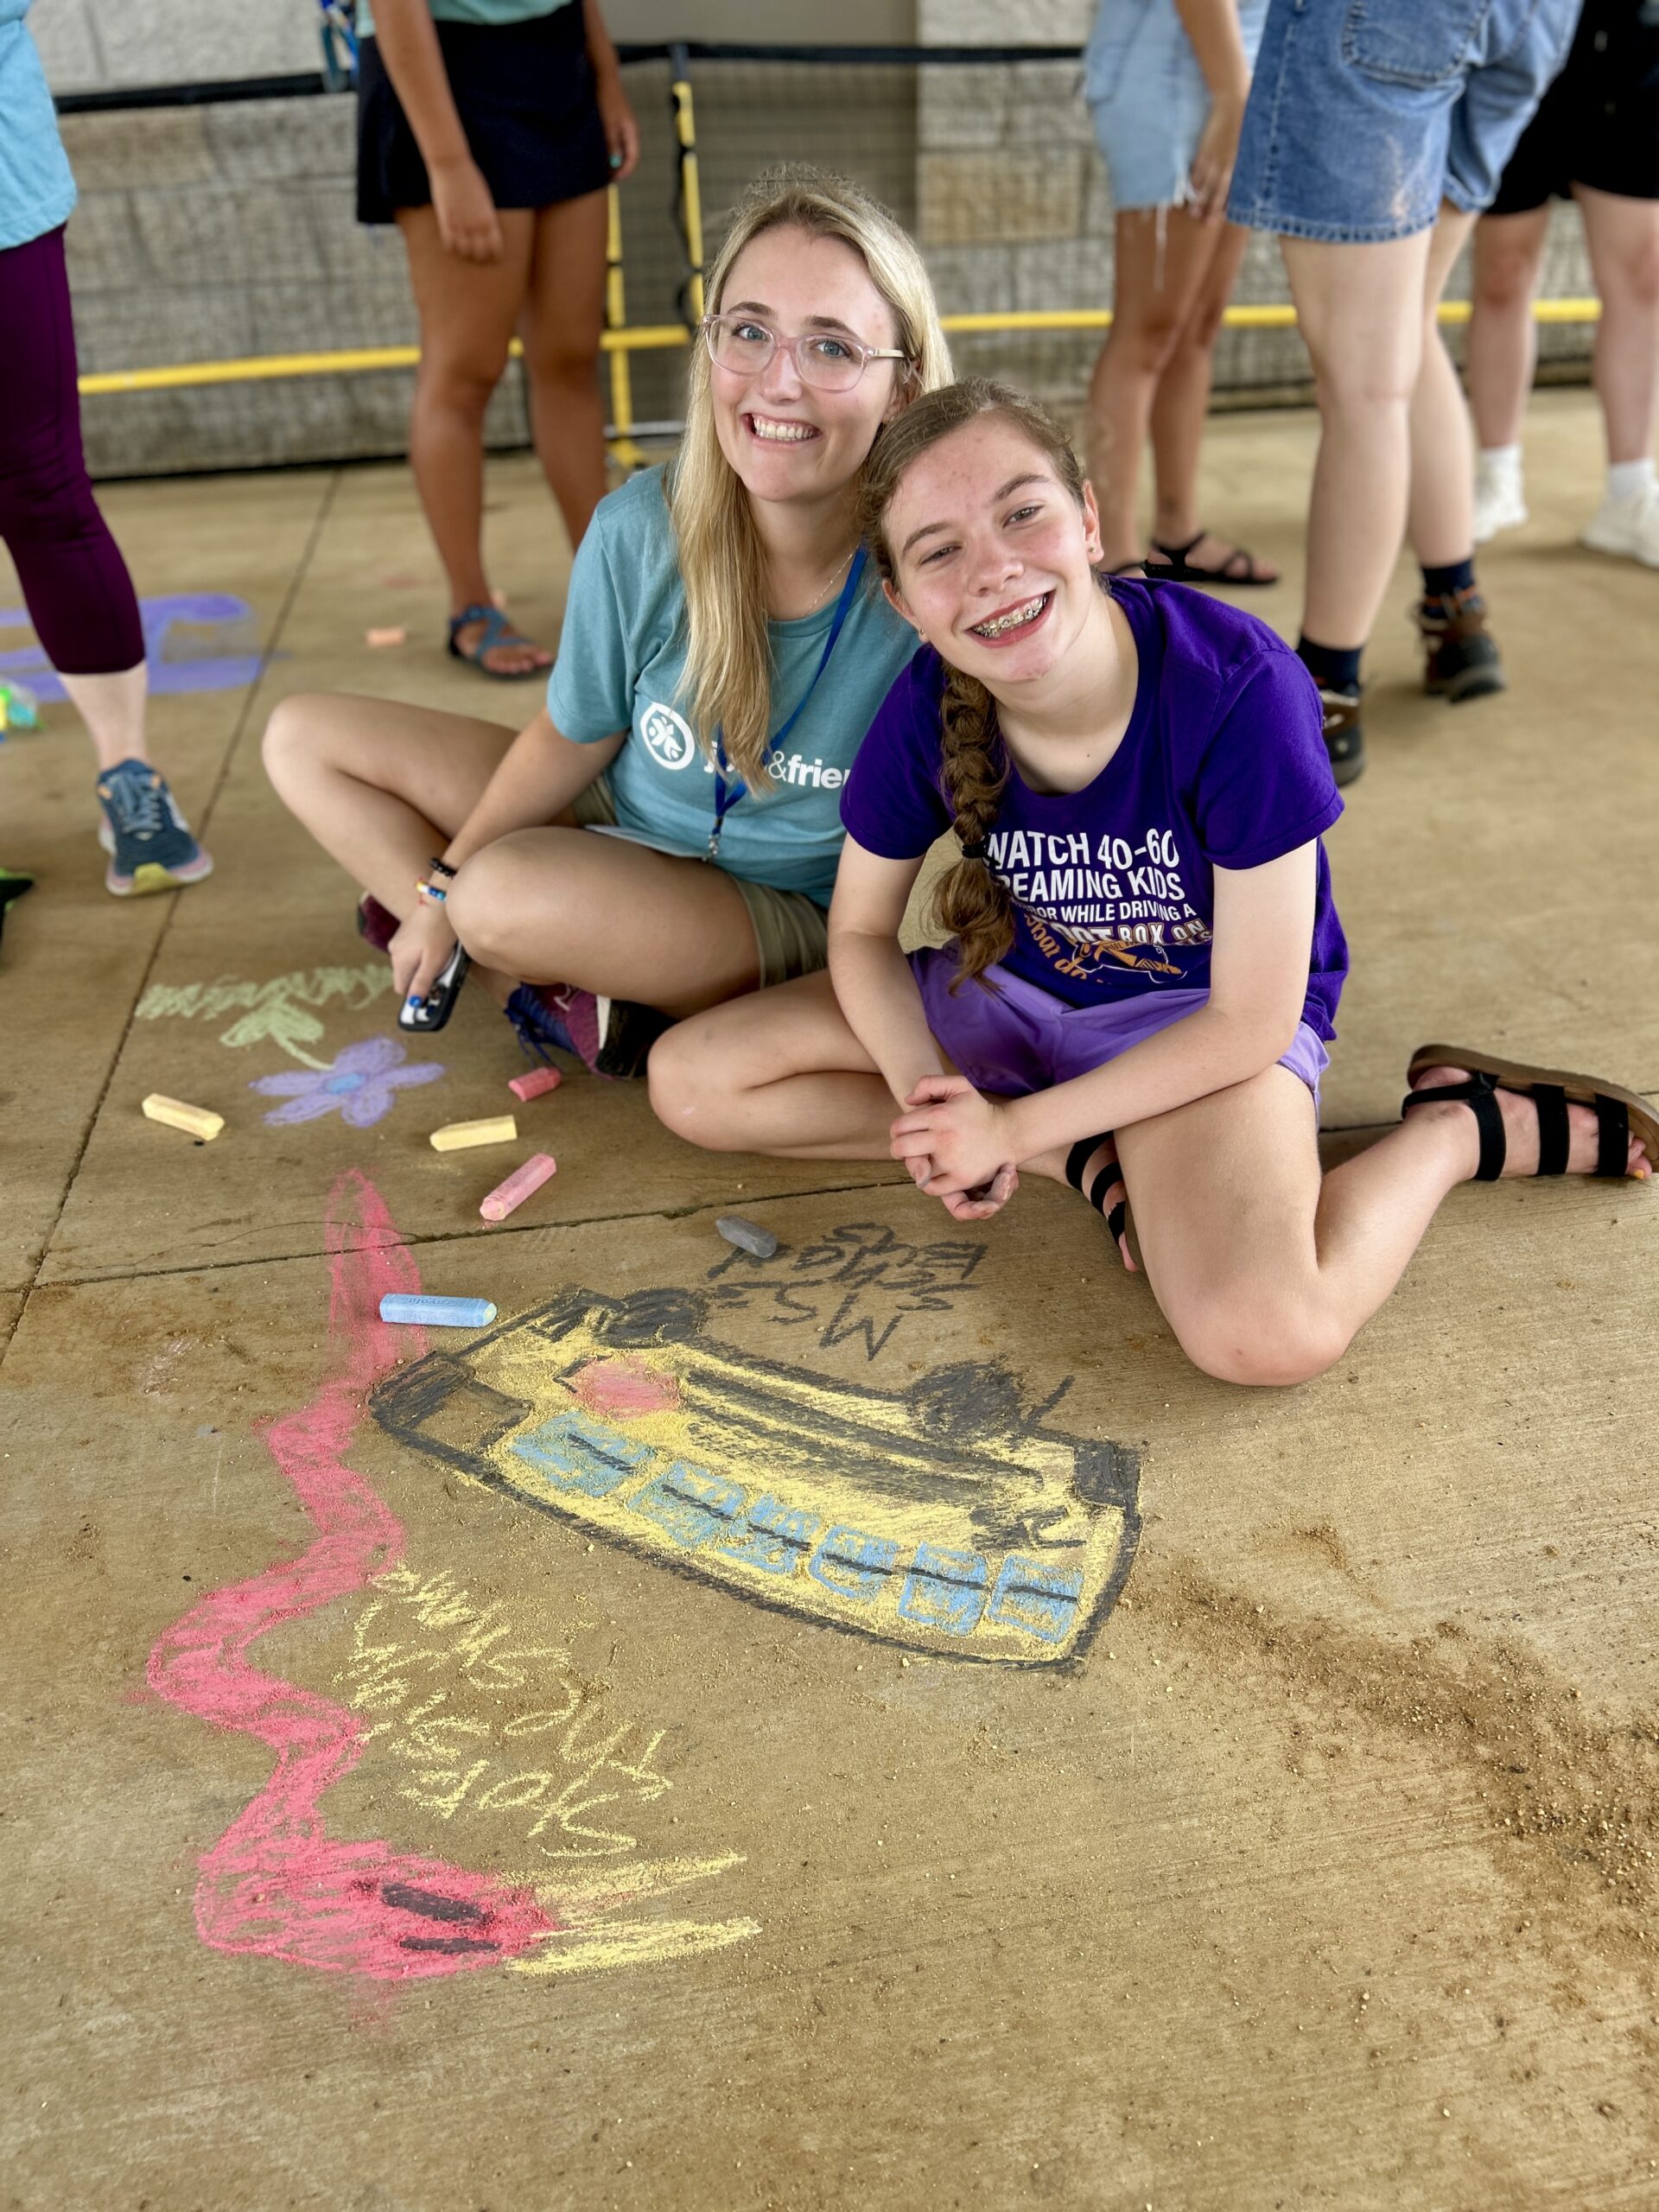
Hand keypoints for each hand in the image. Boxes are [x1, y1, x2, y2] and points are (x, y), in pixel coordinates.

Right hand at [390, 901, 457, 1008]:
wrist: (440, 900)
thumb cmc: (440, 931)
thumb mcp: (434, 961)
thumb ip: (422, 983)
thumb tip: (413, 1003)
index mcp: (399, 961)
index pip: (402, 989)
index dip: (416, 992)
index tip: (432, 990)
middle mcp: (394, 952)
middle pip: (406, 976)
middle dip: (421, 978)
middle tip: (440, 969)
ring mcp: (398, 941)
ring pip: (409, 964)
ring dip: (423, 965)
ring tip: (439, 954)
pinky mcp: (405, 934)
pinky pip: (411, 952)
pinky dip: (422, 953)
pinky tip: (435, 944)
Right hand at [430, 155, 502, 260]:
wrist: (452, 164)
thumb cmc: (470, 177)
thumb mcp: (485, 198)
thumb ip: (487, 216)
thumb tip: (488, 228)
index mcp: (489, 219)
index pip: (496, 248)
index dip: (495, 254)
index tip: (493, 254)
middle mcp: (476, 225)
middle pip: (480, 254)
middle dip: (480, 255)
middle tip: (477, 252)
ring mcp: (460, 224)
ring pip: (465, 252)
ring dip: (465, 252)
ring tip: (464, 247)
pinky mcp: (446, 221)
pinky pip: (449, 245)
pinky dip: (452, 247)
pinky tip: (453, 241)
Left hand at [595, 69, 639, 179]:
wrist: (603, 76)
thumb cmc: (606, 98)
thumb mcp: (608, 123)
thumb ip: (612, 144)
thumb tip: (615, 165)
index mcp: (631, 132)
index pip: (632, 158)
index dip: (624, 171)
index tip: (612, 180)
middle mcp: (629, 131)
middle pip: (627, 156)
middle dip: (617, 168)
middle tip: (604, 177)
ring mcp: (622, 126)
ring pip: (619, 149)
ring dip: (611, 159)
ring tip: (598, 166)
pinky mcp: (614, 122)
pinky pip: (613, 141)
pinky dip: (607, 149)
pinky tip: (596, 151)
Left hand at [890, 1074, 1019, 1201]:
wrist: (1008, 1134)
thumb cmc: (978, 1111)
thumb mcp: (958, 1086)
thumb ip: (928, 1084)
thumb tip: (908, 1101)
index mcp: (939, 1115)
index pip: (898, 1127)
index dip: (898, 1130)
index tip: (908, 1132)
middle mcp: (943, 1138)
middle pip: (899, 1149)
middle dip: (900, 1148)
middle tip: (911, 1147)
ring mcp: (952, 1161)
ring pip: (914, 1169)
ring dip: (914, 1165)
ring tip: (924, 1159)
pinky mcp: (961, 1179)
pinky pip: (929, 1187)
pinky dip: (926, 1182)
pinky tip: (932, 1173)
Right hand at [1188, 91, 1245, 221]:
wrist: (1233, 100)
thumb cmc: (1249, 118)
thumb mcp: (1256, 139)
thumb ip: (1253, 157)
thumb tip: (1257, 168)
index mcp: (1242, 162)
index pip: (1236, 188)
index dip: (1230, 203)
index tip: (1226, 217)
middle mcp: (1227, 163)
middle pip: (1218, 191)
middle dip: (1212, 208)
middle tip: (1206, 224)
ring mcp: (1214, 157)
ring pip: (1205, 183)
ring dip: (1199, 200)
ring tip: (1192, 214)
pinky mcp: (1204, 149)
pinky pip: (1197, 169)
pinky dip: (1194, 180)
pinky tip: (1193, 190)